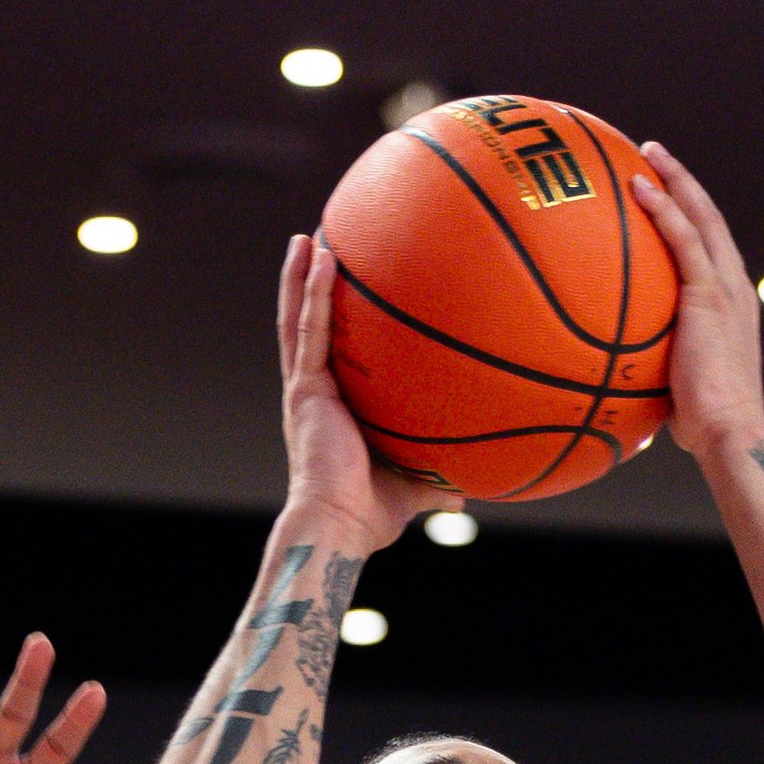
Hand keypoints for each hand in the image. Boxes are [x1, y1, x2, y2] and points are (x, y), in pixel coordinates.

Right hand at [277, 233, 450, 553]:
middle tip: (314, 247)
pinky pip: (310, 329)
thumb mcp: (410, 492)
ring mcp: (306, 388)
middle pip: (306, 327)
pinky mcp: (305, 388)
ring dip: (300, 276)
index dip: (328, 325)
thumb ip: (434, 485)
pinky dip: (313, 292)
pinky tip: (320, 257)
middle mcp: (313, 393)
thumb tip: (465, 494)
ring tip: (306, 237)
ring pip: (298, 319)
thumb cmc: (369, 517)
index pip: (328, 357)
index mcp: (330, 410)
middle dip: (306, 288)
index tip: (339, 295)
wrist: (339, 526)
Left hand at [632, 141, 763, 457]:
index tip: (667, 196)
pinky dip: (663, 209)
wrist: (730, 433)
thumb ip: (658, 372)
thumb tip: (620, 384)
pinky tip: (638, 187)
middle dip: (683, 182)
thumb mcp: (679, 390)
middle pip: (710, 218)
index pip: (711, 249)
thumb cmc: (705, 429)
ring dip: (674, 179)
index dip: (691, 217)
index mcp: (732, 305)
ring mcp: (725, 287)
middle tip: (654, 155)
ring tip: (646, 152)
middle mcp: (734, 286)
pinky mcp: (709, 295)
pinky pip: (683, 239)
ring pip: (700, 216)